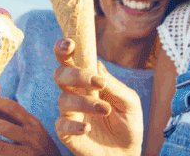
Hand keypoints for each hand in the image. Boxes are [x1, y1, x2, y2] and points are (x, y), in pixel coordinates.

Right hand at [53, 38, 142, 155]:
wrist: (128, 154)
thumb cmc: (128, 124)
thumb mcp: (128, 102)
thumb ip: (113, 85)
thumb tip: (96, 66)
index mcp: (88, 81)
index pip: (71, 60)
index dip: (65, 48)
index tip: (70, 43)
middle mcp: (75, 94)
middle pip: (60, 75)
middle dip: (75, 74)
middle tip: (96, 83)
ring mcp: (69, 114)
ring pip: (63, 100)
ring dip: (84, 103)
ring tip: (106, 110)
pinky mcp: (66, 134)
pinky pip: (61, 126)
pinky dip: (73, 126)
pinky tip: (87, 129)